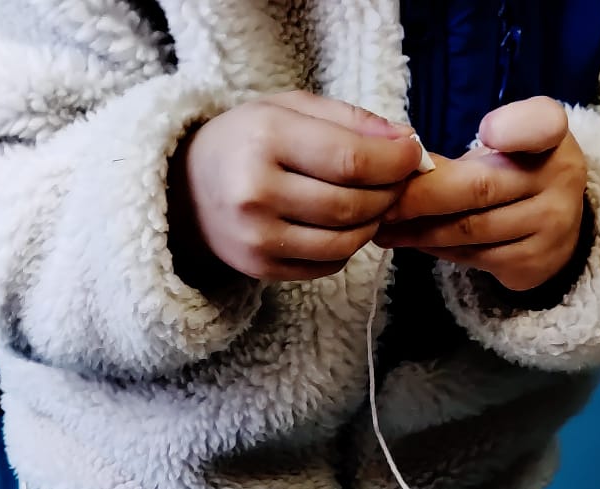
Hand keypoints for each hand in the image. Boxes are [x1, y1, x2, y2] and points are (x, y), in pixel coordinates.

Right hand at [171, 92, 424, 284]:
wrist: (186, 188)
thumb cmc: (247, 140)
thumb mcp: (290, 108)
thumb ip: (351, 121)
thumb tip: (407, 143)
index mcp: (265, 139)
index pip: (351, 160)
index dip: (394, 162)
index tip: (413, 155)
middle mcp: (256, 193)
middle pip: (353, 205)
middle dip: (389, 194)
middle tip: (396, 181)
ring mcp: (256, 238)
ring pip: (345, 242)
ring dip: (372, 224)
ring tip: (370, 202)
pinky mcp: (260, 269)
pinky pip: (327, 265)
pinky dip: (346, 246)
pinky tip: (340, 224)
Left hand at [376, 97, 587, 292]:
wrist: (557, 224)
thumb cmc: (517, 167)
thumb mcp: (511, 135)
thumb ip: (474, 140)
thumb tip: (408, 156)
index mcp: (553, 135)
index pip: (541, 125)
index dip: (514, 127)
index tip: (487, 130)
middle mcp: (561, 180)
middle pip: (479, 188)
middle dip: (420, 196)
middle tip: (380, 199)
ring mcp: (549, 227)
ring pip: (468, 230)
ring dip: (417, 229)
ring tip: (381, 223)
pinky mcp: (531, 264)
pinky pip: (470, 257)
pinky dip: (433, 248)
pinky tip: (409, 240)